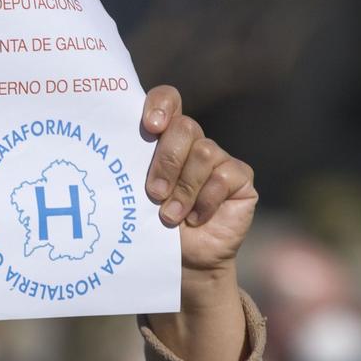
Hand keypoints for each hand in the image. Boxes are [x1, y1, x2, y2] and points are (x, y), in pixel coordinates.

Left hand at [141, 86, 257, 274]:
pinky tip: (196, 219)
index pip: (168, 99)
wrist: (183, 261)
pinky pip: (224, 176)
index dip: (161, 105)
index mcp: (165, 137)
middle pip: (184, 127)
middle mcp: (194, 142)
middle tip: (154, 194)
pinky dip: (205, 201)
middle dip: (166, 162)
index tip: (150, 127)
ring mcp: (219, 158)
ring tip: (170, 217)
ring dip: (183, 189)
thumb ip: (135, 168)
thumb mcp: (137, 195)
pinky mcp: (240, 178)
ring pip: (203, 153)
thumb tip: (120, 152)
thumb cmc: (153, 226)